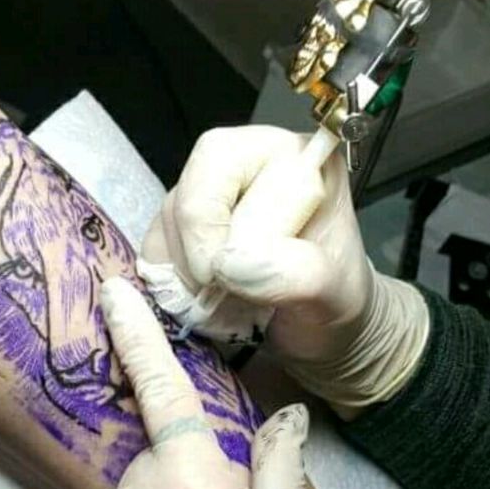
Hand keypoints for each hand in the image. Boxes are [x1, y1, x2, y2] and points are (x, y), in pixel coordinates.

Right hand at [141, 126, 428, 414]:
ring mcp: (208, 199)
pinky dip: (169, 284)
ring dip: (183, 276)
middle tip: (224, 295)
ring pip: (163, 226)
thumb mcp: (333, 294)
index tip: (230, 279)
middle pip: (182, 195)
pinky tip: (204, 301)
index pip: (216, 163)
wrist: (324, 333)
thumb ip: (295, 274)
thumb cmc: (335, 305)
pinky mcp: (184, 232)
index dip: (211, 224)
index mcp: (287, 155)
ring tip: (223, 302)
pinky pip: (153, 251)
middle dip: (195, 255)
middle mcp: (242, 166)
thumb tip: (231, 265)